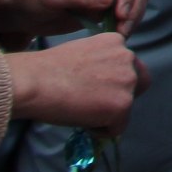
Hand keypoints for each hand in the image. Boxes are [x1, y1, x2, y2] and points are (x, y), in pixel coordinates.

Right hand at [6, 32, 149, 131]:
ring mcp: (127, 81)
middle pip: (139, 83)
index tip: (94, 88)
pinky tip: (81, 121)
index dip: (112, 80)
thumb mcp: (81, 53)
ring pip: (127, 106)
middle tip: (95, 104)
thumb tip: (102, 85)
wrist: (33, 82)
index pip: (128, 65)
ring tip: (81, 111)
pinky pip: (117, 127)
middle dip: (121, 95)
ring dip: (108, 113)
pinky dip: (101, 130)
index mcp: (116, 41)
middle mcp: (128, 58)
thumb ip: (99, 63)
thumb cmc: (45, 70)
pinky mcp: (122, 105)